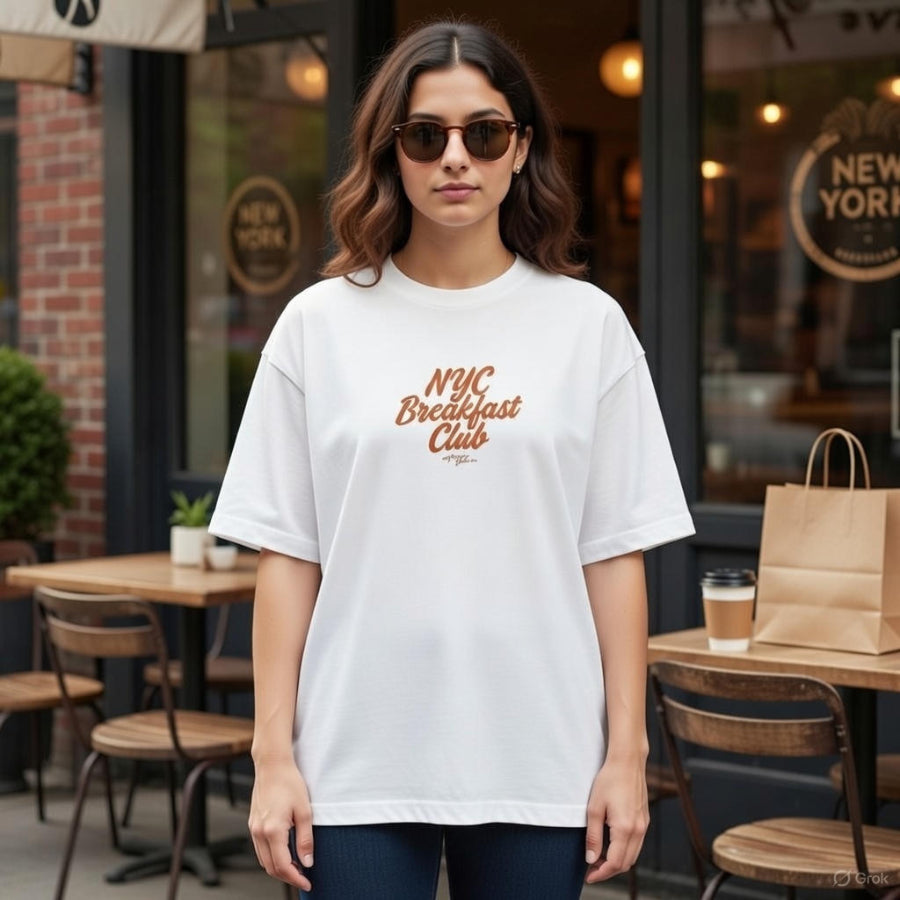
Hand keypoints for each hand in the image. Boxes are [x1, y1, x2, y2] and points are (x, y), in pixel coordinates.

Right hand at [248, 757, 313, 890]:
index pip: (283, 866)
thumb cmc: (289, 782)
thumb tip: (308, 862)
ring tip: (296, 867)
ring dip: (278, 868)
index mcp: (273, 830)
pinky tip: (284, 852)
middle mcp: (259, 832)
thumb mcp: (305, 811)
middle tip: (304, 877)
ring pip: (263, 860)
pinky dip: (271, 857)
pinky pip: (260, 849)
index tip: (308, 882)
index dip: (296, 878)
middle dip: (287, 876)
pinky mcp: (253, 823)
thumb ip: (305, 839)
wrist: (272, 765)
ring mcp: (253, 828)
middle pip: (271, 867)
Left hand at [584, 756, 648, 883]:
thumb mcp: (594, 808)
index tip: (588, 876)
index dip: (601, 873)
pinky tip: (611, 845)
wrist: (627, 762)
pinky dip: (624, 851)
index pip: (615, 863)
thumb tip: (591, 859)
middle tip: (591, 869)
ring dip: (617, 862)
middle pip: (626, 863)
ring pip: (633, 856)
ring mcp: (644, 825)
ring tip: (598, 858)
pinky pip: (636, 844)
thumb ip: (593, 836)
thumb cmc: (609, 781)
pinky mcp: (644, 820)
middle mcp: (638, 830)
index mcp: (625, 829)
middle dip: (608, 870)